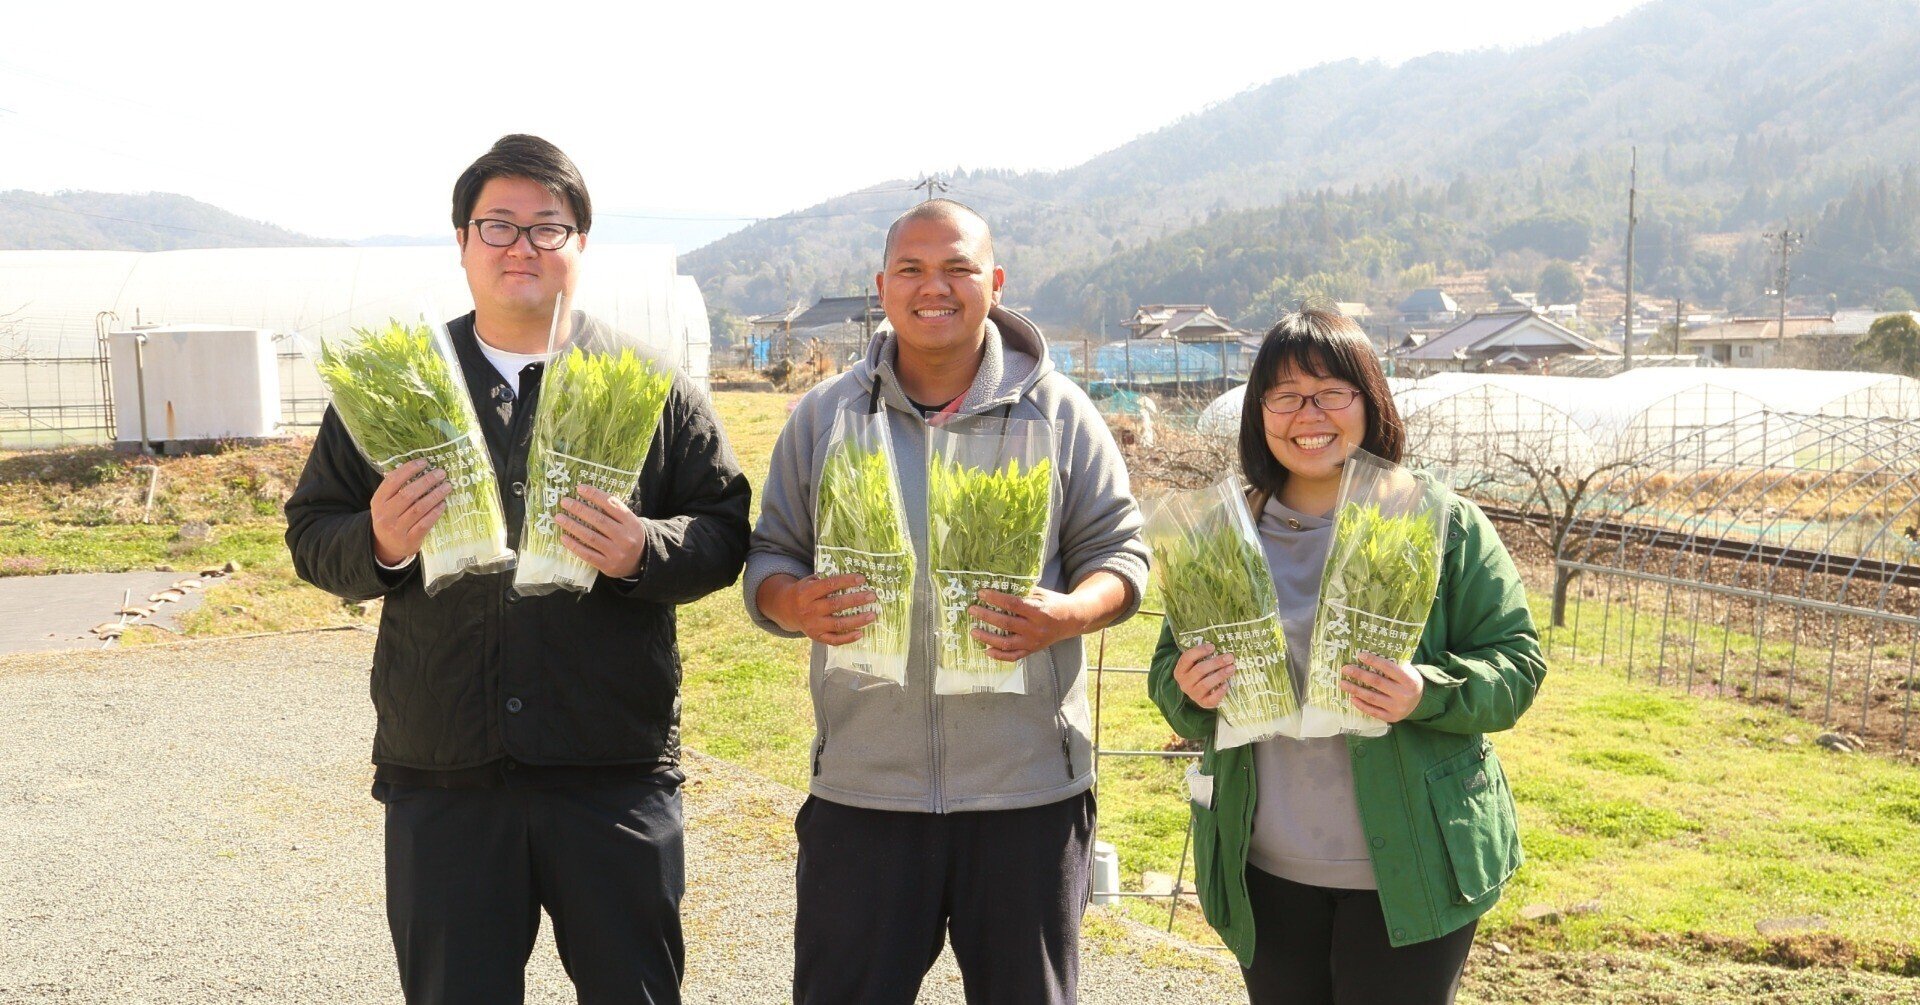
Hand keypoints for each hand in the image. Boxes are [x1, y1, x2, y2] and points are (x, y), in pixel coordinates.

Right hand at [370, 459, 449, 565]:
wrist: (386, 546)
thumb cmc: (391, 518)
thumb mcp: (386, 503)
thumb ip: (397, 489)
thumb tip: (420, 467)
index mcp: (378, 501)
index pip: (392, 481)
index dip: (408, 469)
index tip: (424, 462)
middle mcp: (385, 515)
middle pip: (408, 494)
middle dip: (427, 481)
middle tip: (441, 473)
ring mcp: (396, 529)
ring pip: (418, 509)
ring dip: (435, 495)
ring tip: (447, 486)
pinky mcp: (409, 540)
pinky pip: (425, 524)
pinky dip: (435, 513)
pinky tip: (443, 504)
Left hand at [557, 485, 649, 578]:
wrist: (640, 562)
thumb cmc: (629, 536)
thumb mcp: (629, 522)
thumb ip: (613, 511)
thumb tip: (587, 496)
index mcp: (632, 523)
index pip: (612, 505)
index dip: (595, 495)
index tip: (580, 488)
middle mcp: (625, 538)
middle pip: (599, 520)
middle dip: (579, 509)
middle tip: (565, 502)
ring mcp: (616, 553)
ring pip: (590, 537)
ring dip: (572, 526)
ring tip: (559, 517)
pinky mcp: (608, 566)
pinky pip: (587, 554)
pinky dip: (574, 545)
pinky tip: (563, 537)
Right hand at [760, 573, 876, 645]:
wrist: (787, 610)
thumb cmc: (805, 592)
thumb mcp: (809, 582)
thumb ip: (825, 580)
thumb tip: (853, 578)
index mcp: (806, 593)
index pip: (829, 585)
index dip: (846, 581)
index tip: (861, 579)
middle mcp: (809, 610)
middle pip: (836, 604)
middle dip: (856, 600)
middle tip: (872, 596)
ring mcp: (813, 625)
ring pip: (838, 624)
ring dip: (857, 620)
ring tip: (872, 615)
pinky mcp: (817, 637)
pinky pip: (834, 640)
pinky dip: (848, 638)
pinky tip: (861, 633)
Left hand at [968, 587, 1093, 662]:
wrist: (1071, 620)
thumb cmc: (1053, 602)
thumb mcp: (1041, 593)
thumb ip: (1022, 592)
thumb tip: (998, 585)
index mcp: (1039, 611)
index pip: (1013, 604)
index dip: (996, 598)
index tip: (982, 593)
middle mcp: (1035, 629)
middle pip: (1006, 624)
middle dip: (986, 616)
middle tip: (972, 609)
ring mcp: (1033, 642)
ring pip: (1006, 643)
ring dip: (987, 638)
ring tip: (973, 630)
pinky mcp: (1032, 650)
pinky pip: (1013, 656)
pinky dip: (998, 655)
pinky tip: (986, 650)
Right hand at [1172, 642, 1235, 708]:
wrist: (1199, 692)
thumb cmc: (1200, 673)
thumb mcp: (1196, 664)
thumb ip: (1203, 656)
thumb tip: (1220, 644)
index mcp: (1180, 670)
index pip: (1187, 658)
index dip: (1200, 651)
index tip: (1213, 646)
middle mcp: (1184, 683)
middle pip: (1199, 670)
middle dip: (1216, 662)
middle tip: (1229, 657)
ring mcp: (1193, 694)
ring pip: (1206, 684)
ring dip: (1220, 675)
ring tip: (1232, 668)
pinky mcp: (1202, 703)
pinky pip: (1211, 699)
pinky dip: (1220, 692)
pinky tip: (1227, 685)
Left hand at [1340, 652, 1423, 722]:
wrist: (1419, 702)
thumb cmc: (1407, 681)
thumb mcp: (1407, 671)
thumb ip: (1392, 665)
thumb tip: (1367, 655)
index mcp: (1409, 680)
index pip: (1389, 668)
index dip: (1373, 661)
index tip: (1359, 655)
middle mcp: (1404, 695)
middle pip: (1377, 682)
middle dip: (1359, 674)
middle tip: (1345, 669)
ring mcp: (1397, 708)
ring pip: (1372, 698)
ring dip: (1355, 690)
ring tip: (1342, 683)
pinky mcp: (1391, 718)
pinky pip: (1373, 711)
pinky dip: (1361, 705)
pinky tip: (1352, 698)